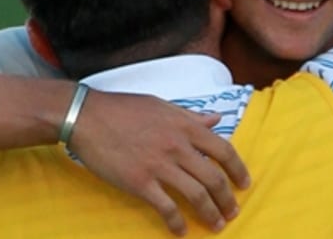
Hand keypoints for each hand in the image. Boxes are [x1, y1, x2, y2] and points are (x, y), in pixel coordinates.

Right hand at [66, 89, 249, 235]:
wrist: (87, 116)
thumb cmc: (124, 108)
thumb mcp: (163, 106)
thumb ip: (191, 117)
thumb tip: (217, 119)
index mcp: (185, 126)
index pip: (224, 150)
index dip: (239, 170)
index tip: (244, 184)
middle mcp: (178, 146)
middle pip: (214, 178)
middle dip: (227, 200)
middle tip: (232, 212)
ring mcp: (159, 165)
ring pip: (196, 195)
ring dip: (210, 214)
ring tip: (216, 225)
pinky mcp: (140, 182)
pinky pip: (166, 207)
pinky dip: (178, 223)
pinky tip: (181, 231)